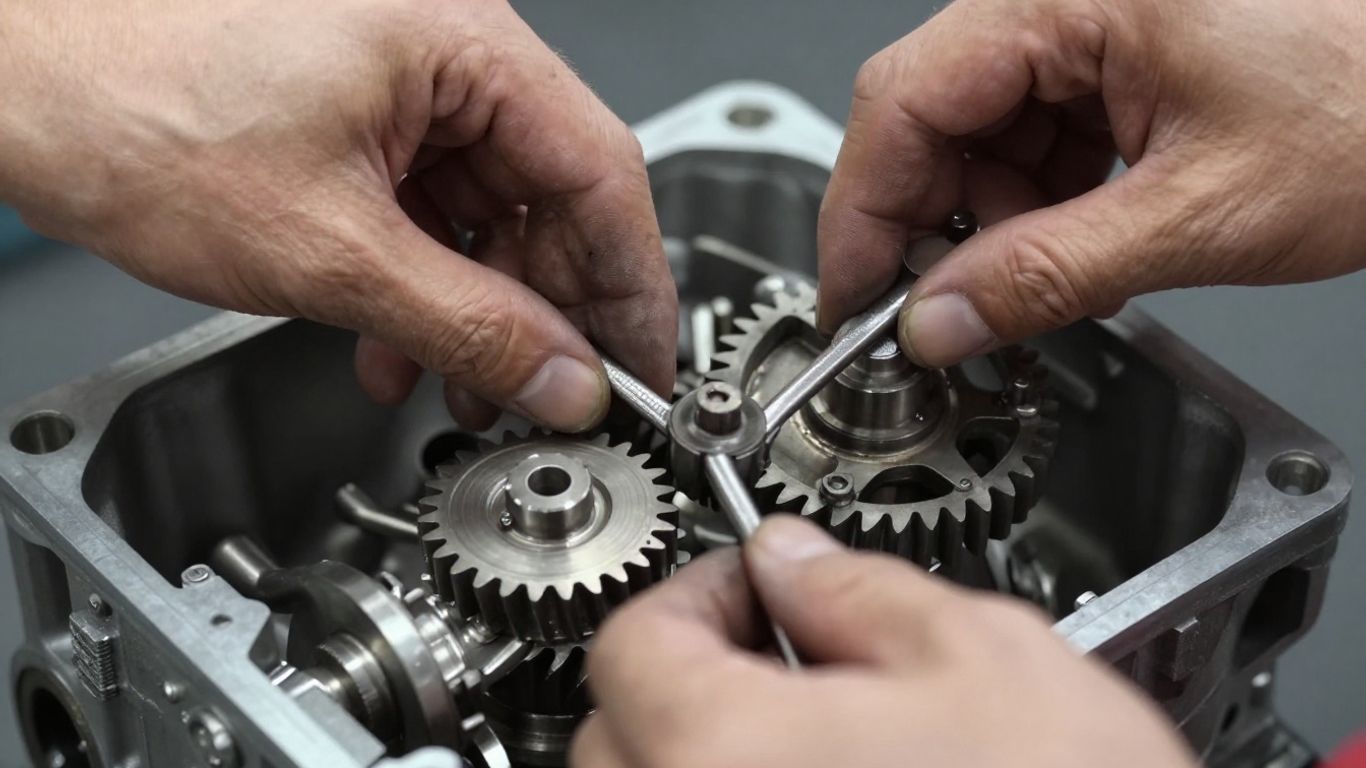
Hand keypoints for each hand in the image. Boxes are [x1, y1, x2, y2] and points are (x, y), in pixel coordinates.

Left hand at [0, 0, 675, 430]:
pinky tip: (398, 341)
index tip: (641, 371)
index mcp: (463, 40)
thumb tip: (563, 380)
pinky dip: (427, 280)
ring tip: (456, 385)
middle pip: (552, 197)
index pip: (603, 173)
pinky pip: (430, 205)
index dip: (631, 289)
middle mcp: (447, 46)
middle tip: (546, 398)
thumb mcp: (329, 249)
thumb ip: (469, 326)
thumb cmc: (128, 105)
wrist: (8, 73)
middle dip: (545, 313)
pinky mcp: (360, 109)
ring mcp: (402, 76)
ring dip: (480, 309)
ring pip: (489, 211)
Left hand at [574, 517, 1194, 766]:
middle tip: (779, 649)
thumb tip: (791, 557)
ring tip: (809, 729)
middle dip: (686, 672)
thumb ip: (862, 589)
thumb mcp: (988, 658)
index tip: (752, 585)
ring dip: (700, 749)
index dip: (695, 589)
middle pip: (617, 728)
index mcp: (726, 749)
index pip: (635, 639)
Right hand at [817, 0, 1365, 366]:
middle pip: (928, 112)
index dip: (863, 215)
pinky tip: (1077, 235)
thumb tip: (938, 322)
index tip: (854, 301)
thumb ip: (1048, 277)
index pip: (902, 102)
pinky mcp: (1115, 42)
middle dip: (933, 222)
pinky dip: (1038, 192)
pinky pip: (1032, 121)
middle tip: (948, 309)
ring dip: (990, 214)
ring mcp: (1089, 10)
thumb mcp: (1200, 214)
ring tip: (1048, 273)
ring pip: (977, 124)